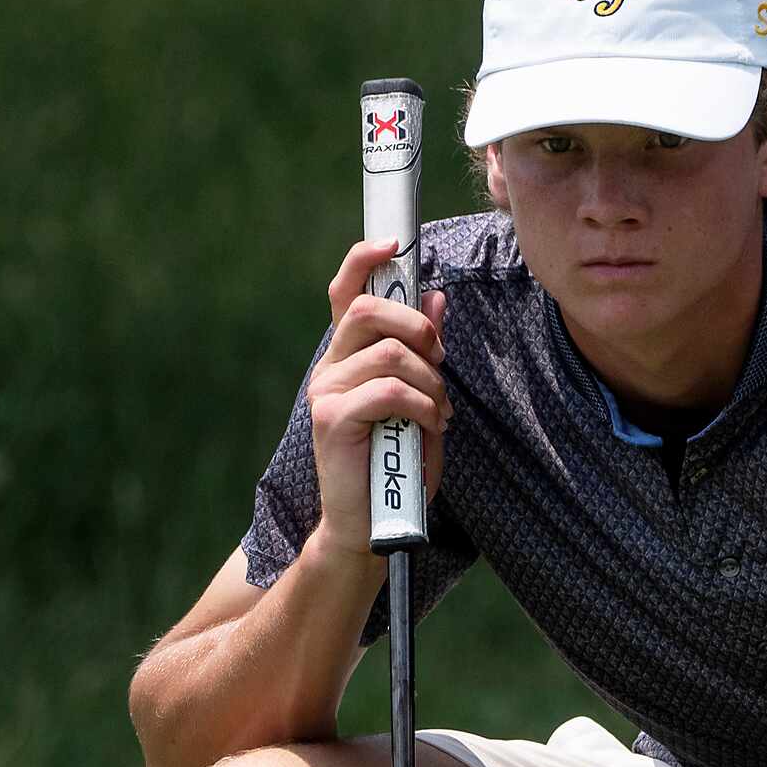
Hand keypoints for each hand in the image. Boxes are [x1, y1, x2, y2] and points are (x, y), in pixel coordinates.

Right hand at [303, 237, 450, 555]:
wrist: (371, 525)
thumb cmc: (398, 463)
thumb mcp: (422, 399)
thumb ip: (425, 352)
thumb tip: (437, 296)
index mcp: (348, 355)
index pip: (346, 291)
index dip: (365, 259)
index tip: (397, 242)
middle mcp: (331, 366)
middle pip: (372, 311)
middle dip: (420, 327)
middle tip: (440, 358)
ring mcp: (326, 391)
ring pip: (392, 354)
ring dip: (432, 381)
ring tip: (439, 411)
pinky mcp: (331, 419)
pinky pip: (390, 391)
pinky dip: (423, 406)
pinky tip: (429, 426)